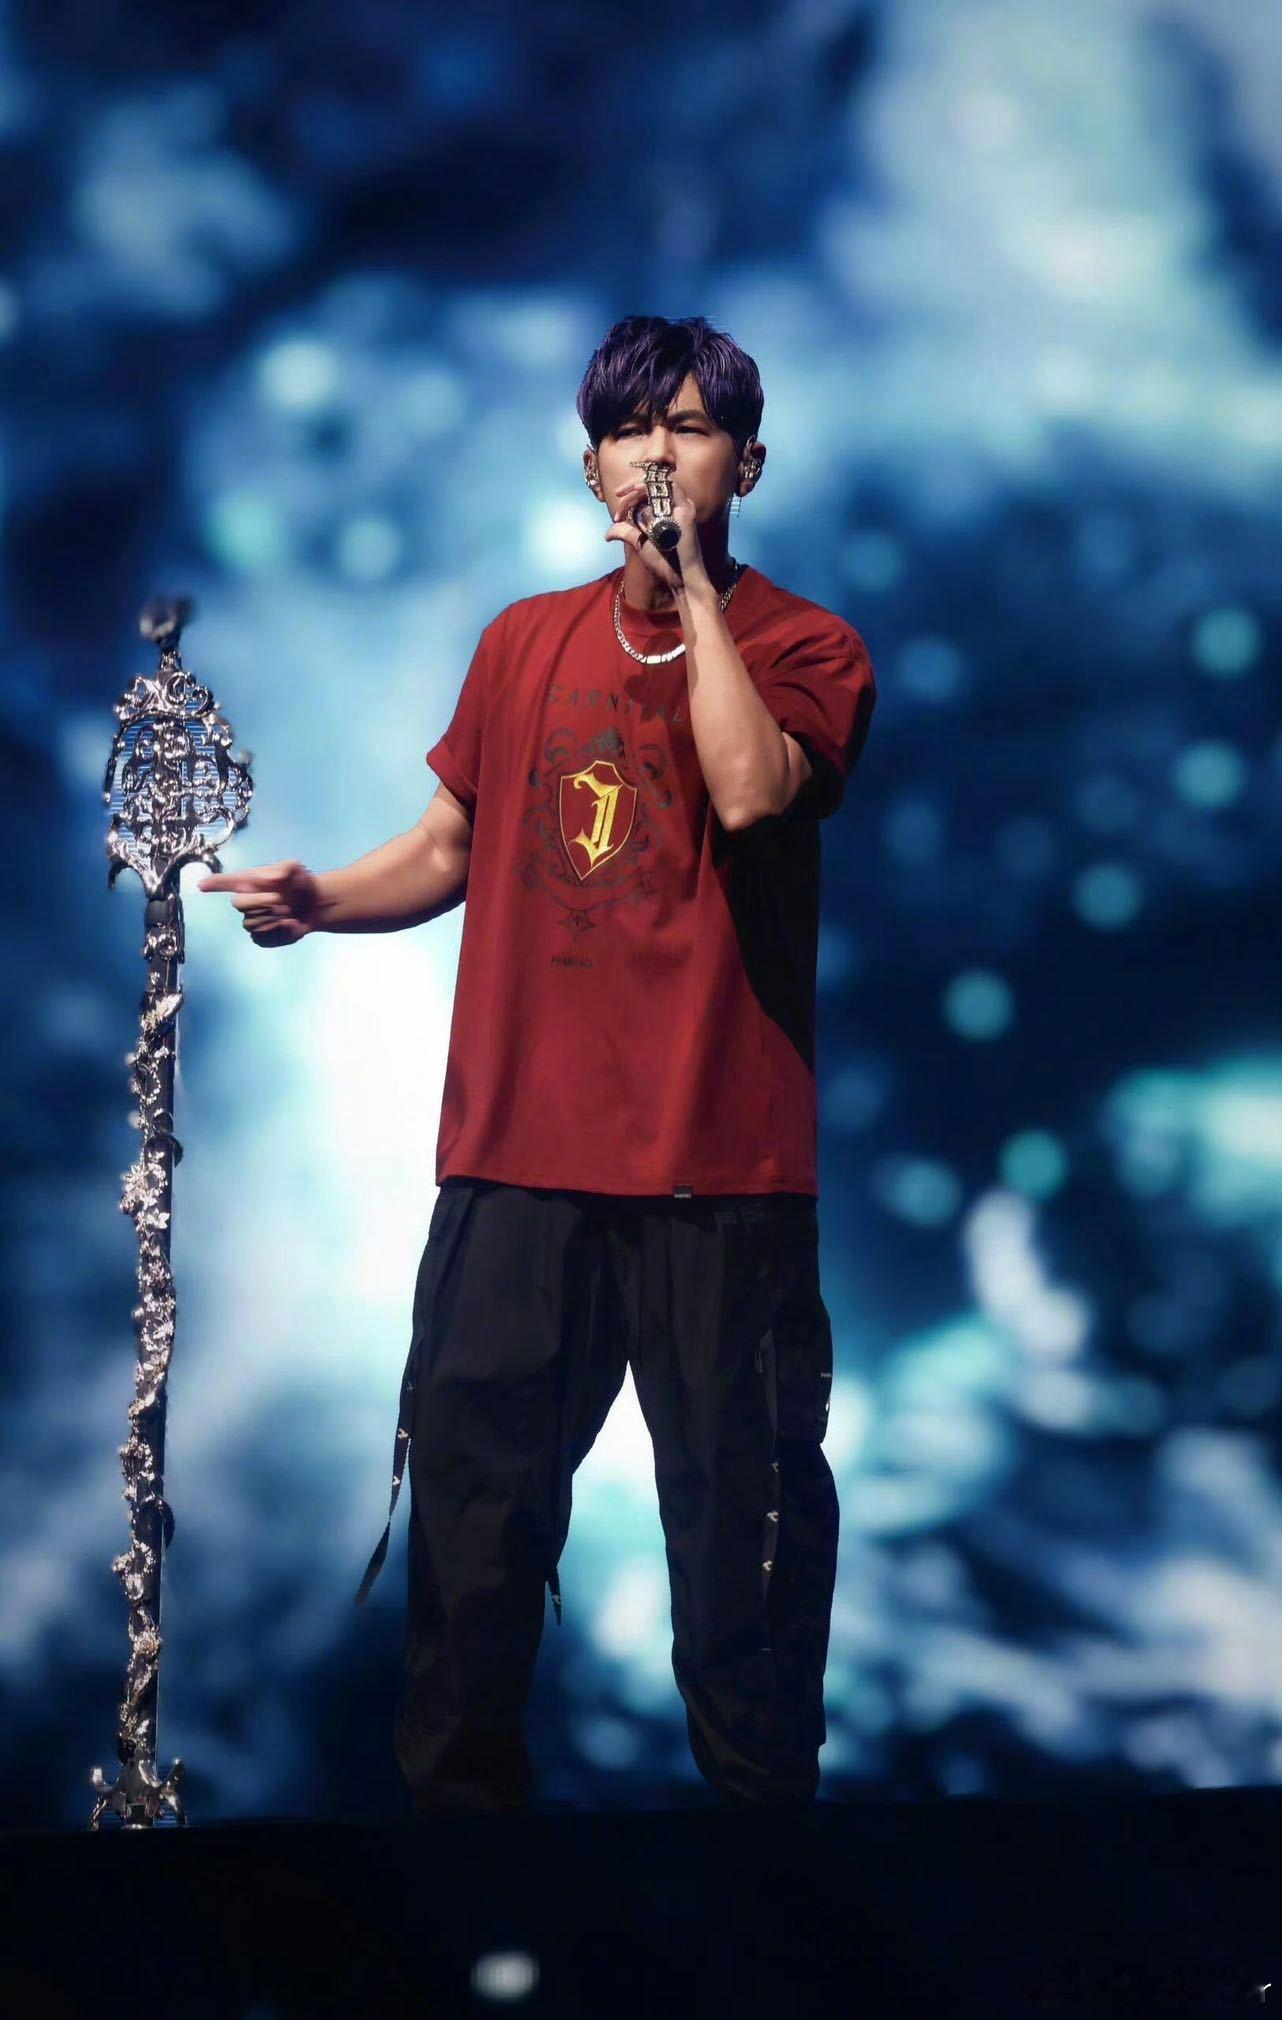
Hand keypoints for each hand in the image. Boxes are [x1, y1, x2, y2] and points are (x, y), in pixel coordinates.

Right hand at [196, 858, 319, 946]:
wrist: (315, 904)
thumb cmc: (299, 883)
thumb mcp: (296, 868)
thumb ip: (286, 867)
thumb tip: (272, 877)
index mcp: (249, 882)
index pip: (225, 882)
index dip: (213, 883)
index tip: (202, 885)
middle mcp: (246, 901)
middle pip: (237, 903)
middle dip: (261, 901)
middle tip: (282, 900)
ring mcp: (252, 920)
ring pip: (250, 923)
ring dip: (273, 918)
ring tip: (289, 912)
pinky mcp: (262, 937)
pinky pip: (261, 939)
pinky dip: (280, 933)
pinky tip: (291, 925)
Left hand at [604, 472, 707, 595]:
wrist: (679, 576)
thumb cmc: (664, 563)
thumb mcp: (640, 544)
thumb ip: (626, 533)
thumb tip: (607, 534)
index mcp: (664, 513)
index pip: (645, 495)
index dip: (629, 498)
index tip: (617, 515)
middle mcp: (673, 507)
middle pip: (651, 486)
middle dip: (631, 489)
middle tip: (618, 495)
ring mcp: (681, 506)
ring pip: (659, 483)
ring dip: (641, 484)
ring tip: (626, 493)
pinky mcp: (686, 509)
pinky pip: (672, 487)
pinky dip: (655, 485)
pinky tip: (639, 489)